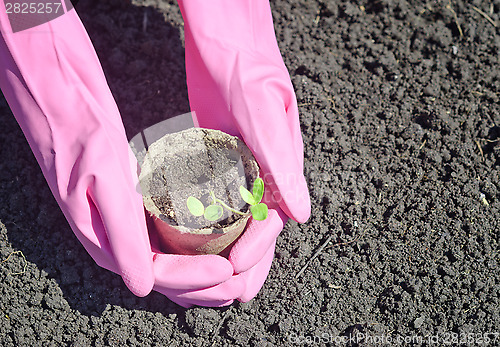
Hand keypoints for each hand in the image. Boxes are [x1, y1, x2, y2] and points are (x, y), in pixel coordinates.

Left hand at [155, 0, 310, 306]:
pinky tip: (196, 239)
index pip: (273, 219)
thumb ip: (283, 161)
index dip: (257, 249)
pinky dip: (214, 225)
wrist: (228, 44)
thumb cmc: (250, 72)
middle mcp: (266, 172)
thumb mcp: (265, 114)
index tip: (235, 269)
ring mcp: (244, 167)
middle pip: (260, 228)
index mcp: (282, 166)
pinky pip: (222, 200)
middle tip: (228, 291)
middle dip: (248, 262)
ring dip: (231, 251)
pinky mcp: (224, 159)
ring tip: (214, 279)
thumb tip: (301, 215)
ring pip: (241, 220)